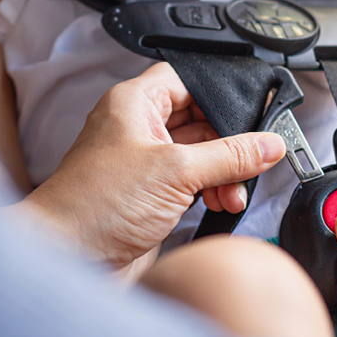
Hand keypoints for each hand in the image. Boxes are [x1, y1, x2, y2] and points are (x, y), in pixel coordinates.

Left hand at [26, 63, 286, 266]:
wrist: (68, 257)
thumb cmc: (94, 205)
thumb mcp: (175, 171)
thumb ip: (229, 156)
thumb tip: (268, 144)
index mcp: (134, 103)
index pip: (188, 79)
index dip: (221, 90)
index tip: (255, 106)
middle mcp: (138, 128)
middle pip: (199, 119)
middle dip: (229, 141)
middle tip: (253, 157)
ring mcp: (144, 163)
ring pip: (199, 154)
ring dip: (224, 172)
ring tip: (235, 191)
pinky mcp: (150, 196)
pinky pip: (192, 183)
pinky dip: (212, 191)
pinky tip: (224, 203)